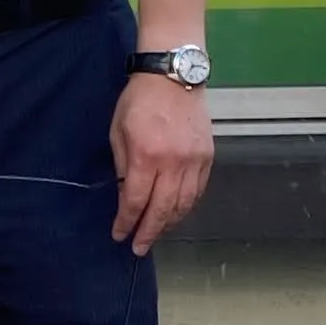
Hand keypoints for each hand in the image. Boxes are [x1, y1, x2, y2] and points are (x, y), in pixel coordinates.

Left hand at [110, 74, 213, 254]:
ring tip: (156, 233)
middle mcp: (173, 163)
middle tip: (139, 248)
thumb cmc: (138, 102)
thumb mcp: (117, 132)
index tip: (119, 235)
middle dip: (149, 232)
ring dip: (169, 223)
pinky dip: (187, 206)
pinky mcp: (208, 156)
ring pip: (184, 204)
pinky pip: (198, 190)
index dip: (126, 222)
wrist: (173, 77)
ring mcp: (194, 161)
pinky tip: (176, 213)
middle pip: (162, 209)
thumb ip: (122, 167)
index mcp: (146, 156)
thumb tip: (126, 197)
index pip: (136, 200)